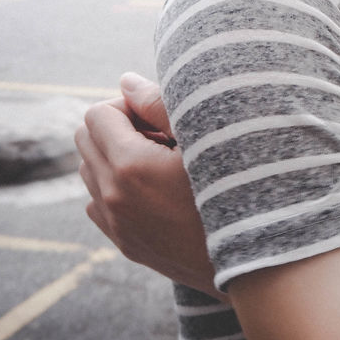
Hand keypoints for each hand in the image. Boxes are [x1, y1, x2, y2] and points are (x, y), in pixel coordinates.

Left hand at [75, 72, 221, 299]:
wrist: (255, 259)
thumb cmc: (238, 186)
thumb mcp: (204, 138)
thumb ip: (158, 104)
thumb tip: (125, 80)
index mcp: (130, 166)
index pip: (96, 114)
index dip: (126, 105)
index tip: (157, 115)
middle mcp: (113, 198)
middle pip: (85, 139)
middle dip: (116, 126)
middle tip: (159, 132)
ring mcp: (117, 225)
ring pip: (88, 172)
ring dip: (114, 156)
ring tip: (160, 159)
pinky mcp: (125, 244)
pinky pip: (97, 204)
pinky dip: (114, 187)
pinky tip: (154, 188)